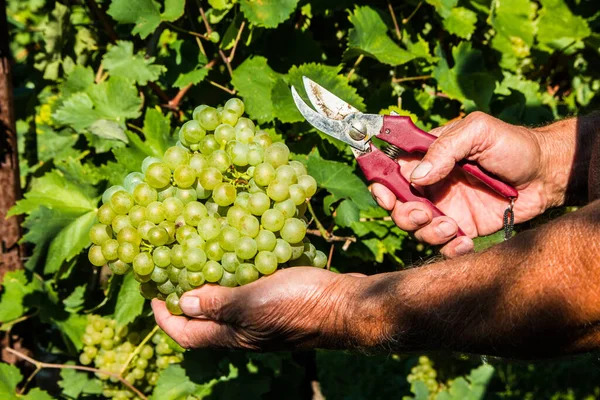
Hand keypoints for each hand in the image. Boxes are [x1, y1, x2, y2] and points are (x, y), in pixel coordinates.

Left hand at [151, 268, 381, 349]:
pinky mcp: (280, 297)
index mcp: (233, 334)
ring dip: (212, 278)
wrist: (346, 304)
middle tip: (174, 265)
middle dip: (185, 294)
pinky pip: (250, 285)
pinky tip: (239, 247)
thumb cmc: (299, 305)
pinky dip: (238, 269)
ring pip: (228, 298)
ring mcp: (264, 313)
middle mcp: (244, 328)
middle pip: (204, 317)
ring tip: (201, 250)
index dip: (164, 317)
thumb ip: (216, 304)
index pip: (186, 334)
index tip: (153, 293)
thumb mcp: (252, 302)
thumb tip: (180, 303)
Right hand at [371, 112, 555, 257]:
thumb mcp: (477, 132)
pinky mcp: (462, 230)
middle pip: (397, 205)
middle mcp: (431, 185)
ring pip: (416, 229)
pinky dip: (449, 249)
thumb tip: (416, 176)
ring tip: (452, 227)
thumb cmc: (512, 145)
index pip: (391, 170)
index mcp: (428, 158)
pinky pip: (443, 247)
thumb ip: (444, 148)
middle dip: (403, 213)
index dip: (381, 183)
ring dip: (427, 232)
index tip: (385, 194)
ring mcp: (445, 209)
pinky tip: (466, 240)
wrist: (546, 174)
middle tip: (424, 213)